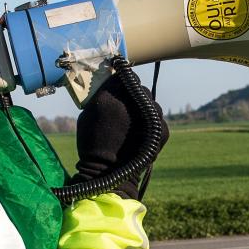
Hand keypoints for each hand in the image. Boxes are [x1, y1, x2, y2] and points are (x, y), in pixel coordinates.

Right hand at [73, 71, 169, 199]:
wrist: (108, 173)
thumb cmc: (92, 144)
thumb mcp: (87, 114)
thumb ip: (101, 95)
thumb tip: (113, 81)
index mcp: (112, 97)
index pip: (123, 75)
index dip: (121, 79)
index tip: (119, 83)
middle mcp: (135, 103)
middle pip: (139, 88)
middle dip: (132, 94)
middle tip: (126, 105)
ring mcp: (151, 116)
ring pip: (150, 102)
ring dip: (143, 107)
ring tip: (133, 121)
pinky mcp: (162, 129)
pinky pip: (156, 118)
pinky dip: (150, 122)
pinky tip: (140, 132)